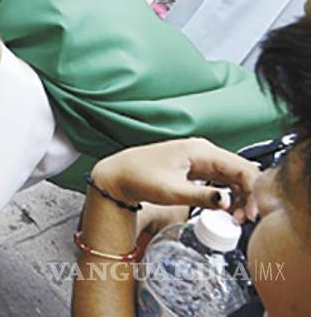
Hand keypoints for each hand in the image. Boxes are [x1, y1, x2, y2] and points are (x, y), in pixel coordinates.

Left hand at [90, 138, 260, 220]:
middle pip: (242, 172)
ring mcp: (200, 159)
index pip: (242, 168)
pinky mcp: (196, 168)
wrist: (119, 176)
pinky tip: (227, 210)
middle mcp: (204, 151)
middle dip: (249, 197)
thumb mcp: (171, 191)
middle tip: (243, 220)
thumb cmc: (140, 178)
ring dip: (240, 197)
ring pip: (233, 177)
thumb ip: (201, 196)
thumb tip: (227, 202)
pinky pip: (222, 179)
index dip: (253, 192)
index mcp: (201, 151)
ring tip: (236, 218)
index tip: (251, 214)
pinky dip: (228, 194)